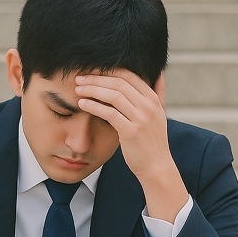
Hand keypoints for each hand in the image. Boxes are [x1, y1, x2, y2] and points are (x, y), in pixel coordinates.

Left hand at [74, 70, 187, 221]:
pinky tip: (82, 104)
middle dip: (97, 78)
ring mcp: (141, 118)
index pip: (129, 75)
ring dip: (93, 90)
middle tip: (79, 78)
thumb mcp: (159, 114)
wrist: (156, 166)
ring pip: (113, 95)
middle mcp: (148, 105)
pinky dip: (94, 106)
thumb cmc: (152, 141)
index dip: (108, 70)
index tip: (92, 71)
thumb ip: (158, 93)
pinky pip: (109, 113)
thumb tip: (159, 73)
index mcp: (153, 98)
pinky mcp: (131, 131)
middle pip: (119, 83)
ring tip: (78, 89)